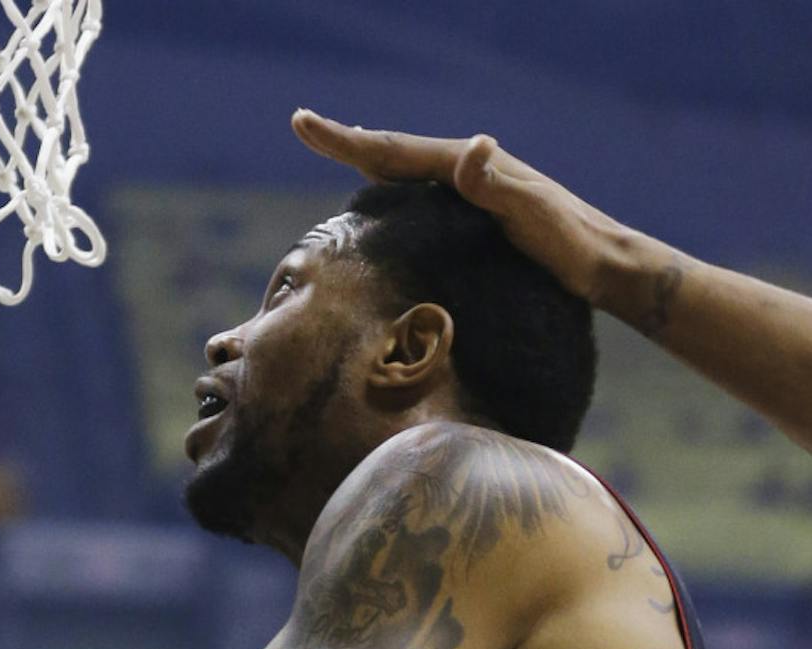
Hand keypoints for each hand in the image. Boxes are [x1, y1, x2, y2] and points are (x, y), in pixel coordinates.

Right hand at [292, 109, 632, 305]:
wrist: (608, 264)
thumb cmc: (571, 244)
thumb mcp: (533, 213)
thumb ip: (497, 183)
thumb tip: (471, 144)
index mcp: (470, 166)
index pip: (394, 150)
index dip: (344, 139)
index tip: (302, 122)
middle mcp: (470, 169)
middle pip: (394, 151)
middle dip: (348, 140)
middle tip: (306, 125)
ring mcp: (475, 191)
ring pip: (407, 169)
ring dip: (370, 159)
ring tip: (342, 149)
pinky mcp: (480, 214)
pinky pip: (422, 193)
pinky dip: (396, 185)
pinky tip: (392, 196)